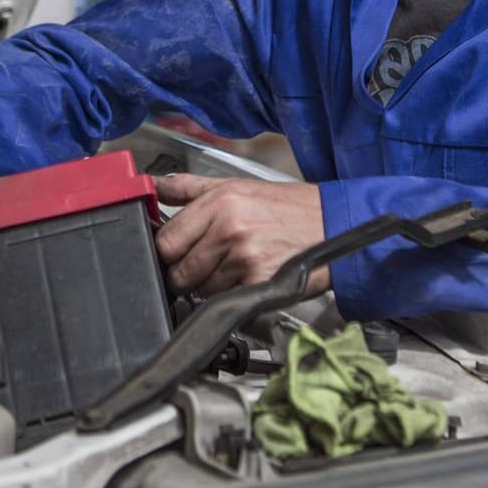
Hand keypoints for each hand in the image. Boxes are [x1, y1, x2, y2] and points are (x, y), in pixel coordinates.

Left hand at [153, 174, 327, 297]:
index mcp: (220, 203)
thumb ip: (189, 188)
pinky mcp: (259, 284)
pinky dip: (231, 296)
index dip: (166, 251)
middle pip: (178, 271)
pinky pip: (225, 301)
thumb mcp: (237, 185)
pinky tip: (246, 279)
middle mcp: (229, 230)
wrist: (335, 224)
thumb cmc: (289, 207)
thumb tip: (153, 187)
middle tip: (203, 264)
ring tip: (232, 268)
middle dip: (184, 273)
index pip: (165, 242)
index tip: (174, 252)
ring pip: (200, 290)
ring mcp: (244, 260)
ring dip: (209, 286)